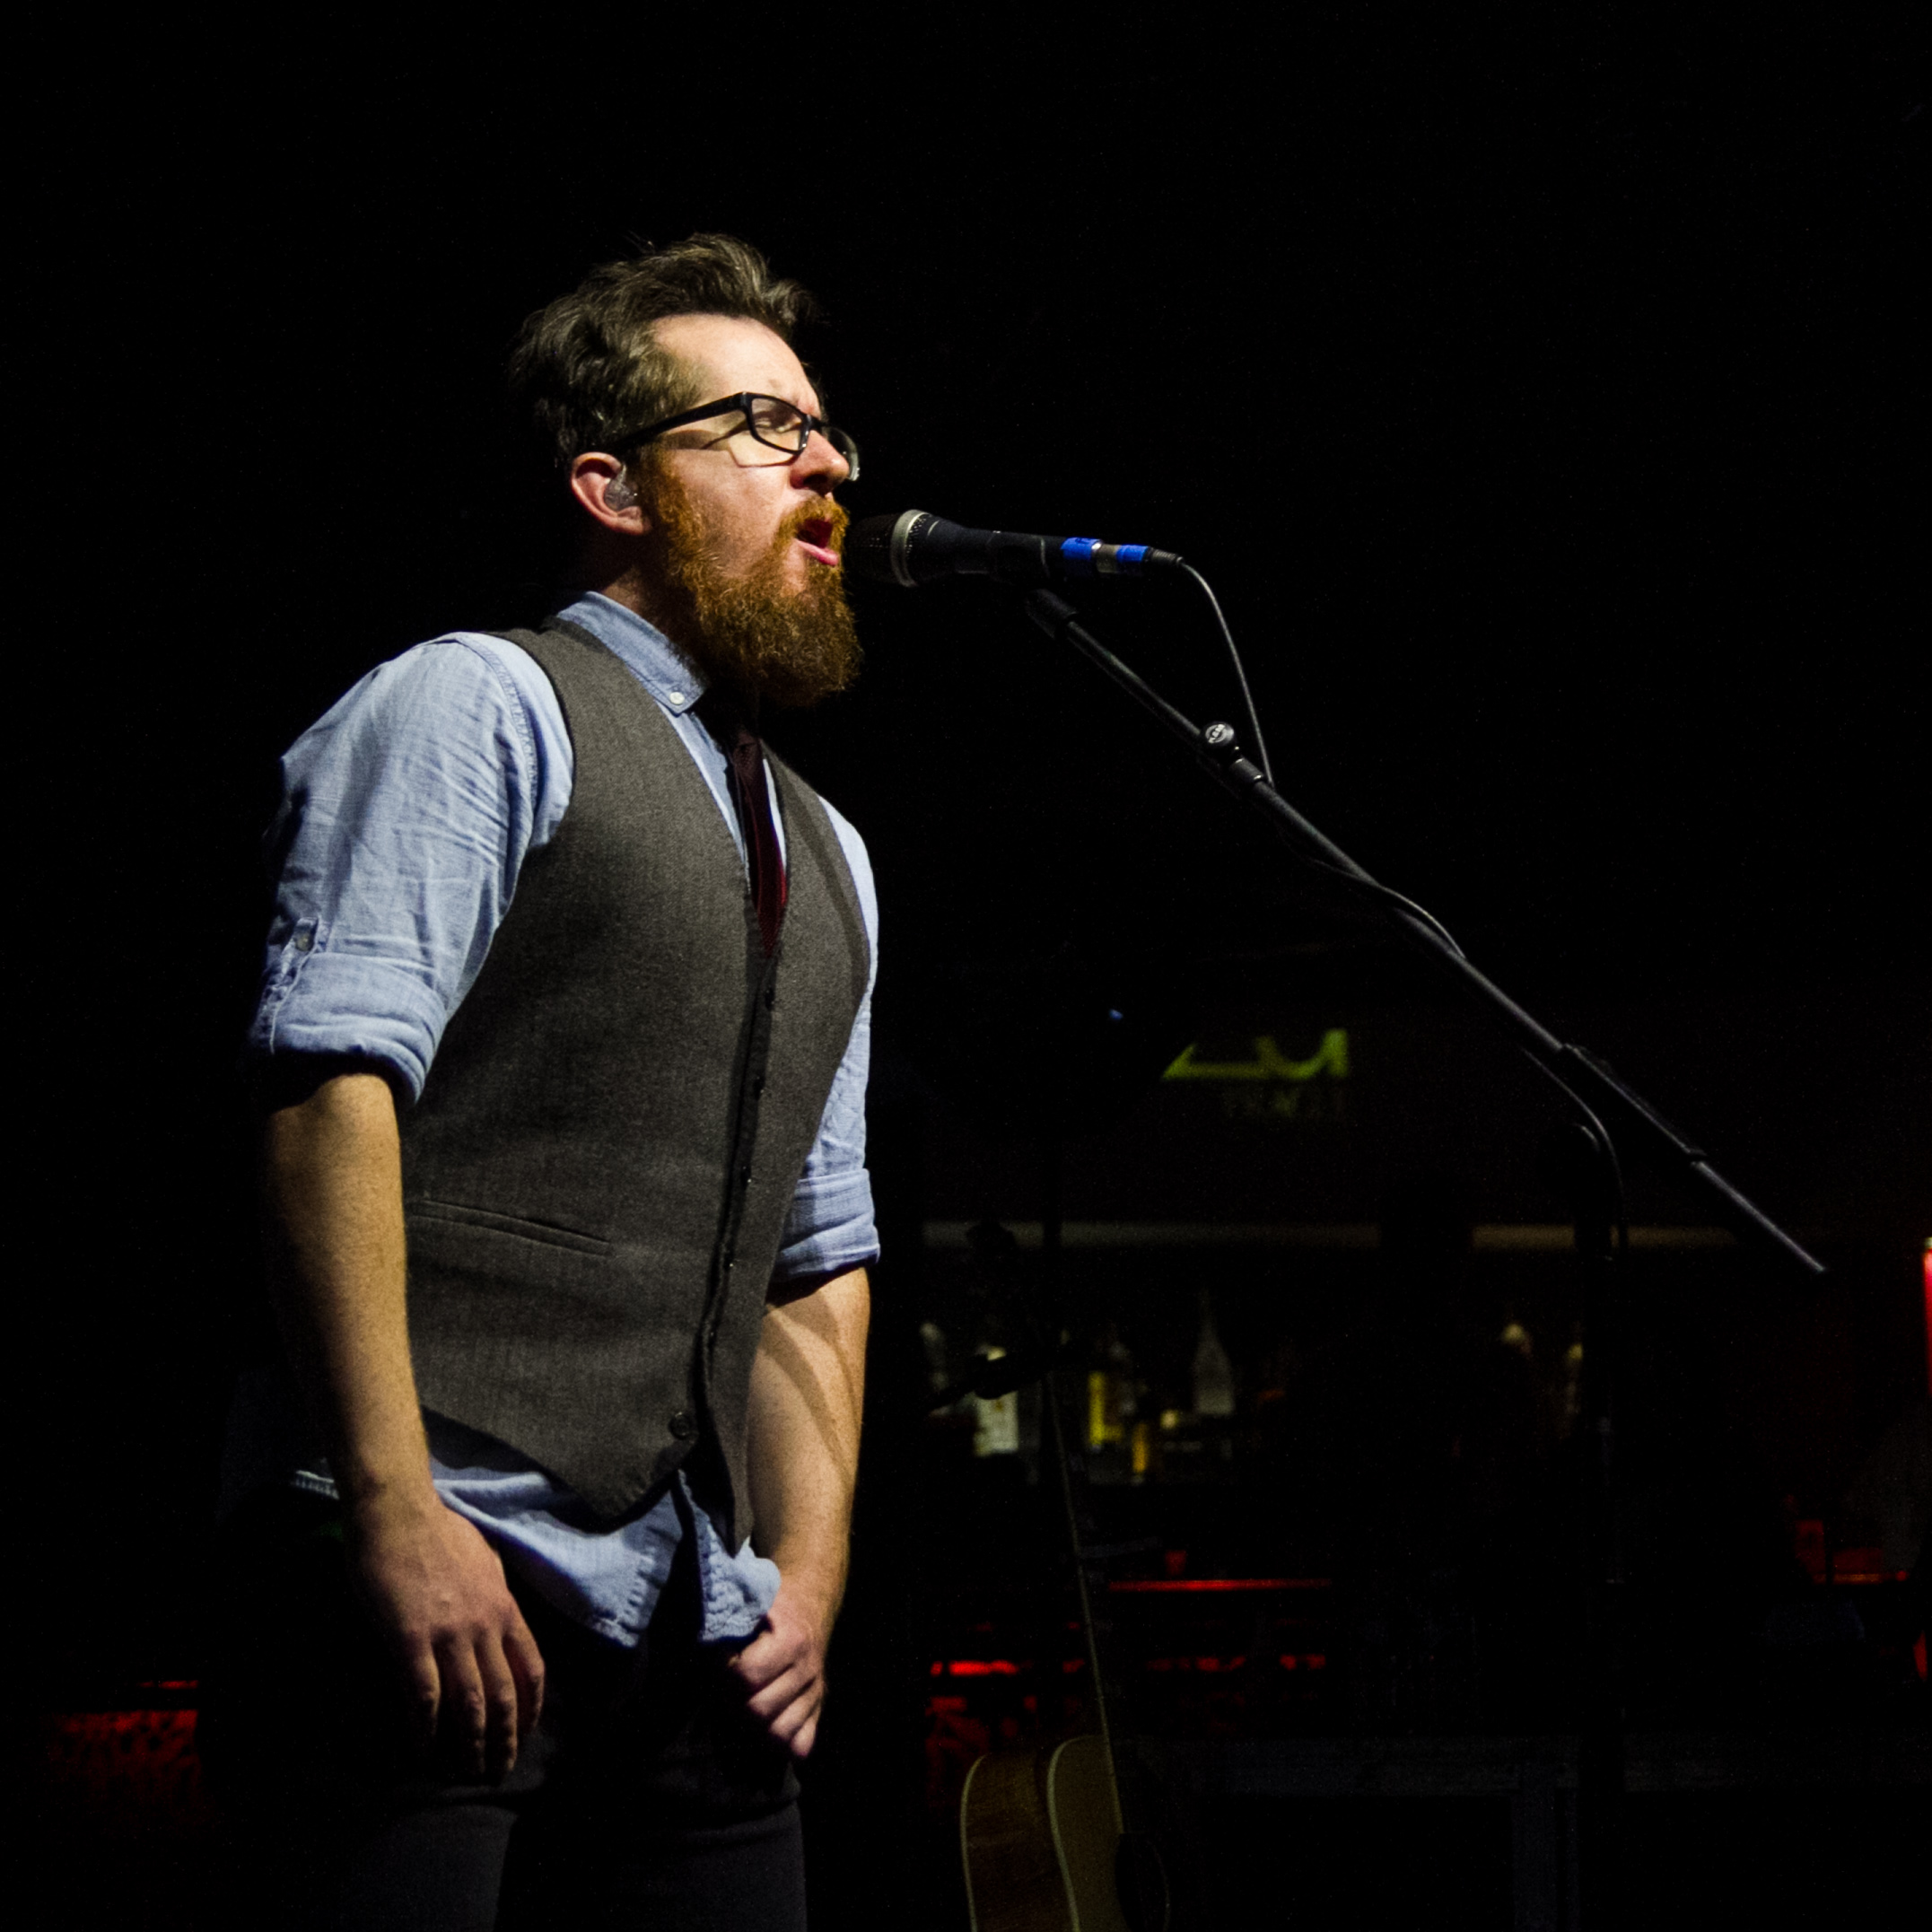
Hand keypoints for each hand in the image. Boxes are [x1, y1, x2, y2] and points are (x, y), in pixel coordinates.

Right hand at [347, 1489, 544, 1781]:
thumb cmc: (437, 1531)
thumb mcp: (485, 1560)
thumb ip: (493, 1594)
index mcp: (504, 1606)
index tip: (526, 1732)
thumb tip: (498, 1616)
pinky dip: (425, 1730)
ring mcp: (448, 1635)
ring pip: (469, 1703)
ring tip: (466, 1771)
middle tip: (498, 1771)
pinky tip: (422, 1751)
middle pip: (504, 1695)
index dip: (532, 1706)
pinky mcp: (410, 1641)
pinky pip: (423, 1697)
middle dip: (504, 1738)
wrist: (398, 1513)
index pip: (532, 1667)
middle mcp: (484, 1625)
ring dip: (470, 1744)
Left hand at [727, 1580, 828, 1758]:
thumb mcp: (754, 1601)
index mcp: (791, 1640)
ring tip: (741, 1709)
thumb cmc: (773, 1603)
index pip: (746, 1676)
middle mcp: (807, 1671)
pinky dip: (779, 1745)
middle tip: (724, 1689)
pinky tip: (764, 1725)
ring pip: (779, 1734)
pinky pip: (801, 1746)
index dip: (723, 1673)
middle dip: (732, 1704)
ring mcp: (815, 1693)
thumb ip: (730, 1621)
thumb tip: (702, 1643)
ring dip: (752, 1728)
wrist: (811, 1603)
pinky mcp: (819, 1708)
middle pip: (759, 1711)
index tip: (720, 1661)